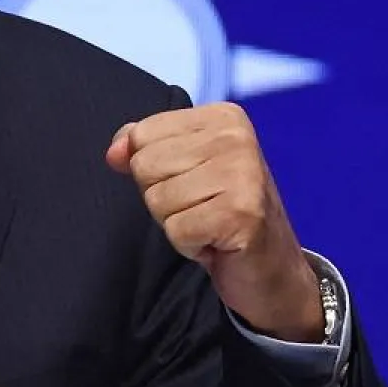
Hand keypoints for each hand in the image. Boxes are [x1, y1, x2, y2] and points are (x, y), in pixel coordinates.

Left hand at [106, 102, 322, 342]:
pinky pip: (176, 229)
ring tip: (210, 223)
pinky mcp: (241, 213)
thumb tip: (114, 153)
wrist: (273, 269)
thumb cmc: (221, 213)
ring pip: (157, 200)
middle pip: (145, 166)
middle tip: (201, 208)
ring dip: (177, 223)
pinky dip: (189, 245)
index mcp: (221, 117)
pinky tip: (217, 242)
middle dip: (163, 198)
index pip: (141, 135)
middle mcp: (236, 137)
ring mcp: (242, 173)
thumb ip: (142, 148)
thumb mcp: (181, 168)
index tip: (191, 183)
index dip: (154, 170)